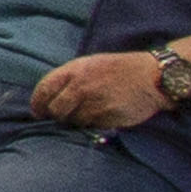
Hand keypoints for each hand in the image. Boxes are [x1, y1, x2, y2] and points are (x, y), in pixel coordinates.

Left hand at [27, 49, 158, 129]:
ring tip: (93, 110)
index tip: (39, 112)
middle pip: (55, 111)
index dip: (37, 104)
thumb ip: (69, 79)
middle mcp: (80, 87)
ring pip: (74, 121)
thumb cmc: (120, 69)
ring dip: (78, 120)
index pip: (43, 90)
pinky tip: (105, 114)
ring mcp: (94, 103)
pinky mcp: (107, 117)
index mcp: (73, 70)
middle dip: (57, 116)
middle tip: (65, 116)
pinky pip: (92, 126)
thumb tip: (49, 98)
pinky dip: (95, 124)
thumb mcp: (90, 64)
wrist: (152, 76)